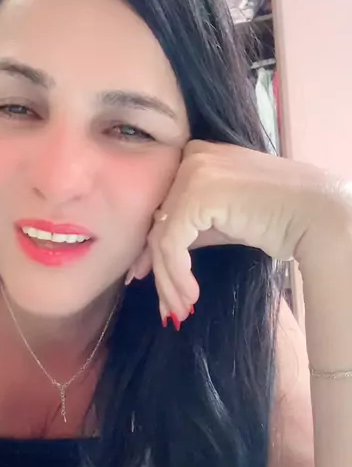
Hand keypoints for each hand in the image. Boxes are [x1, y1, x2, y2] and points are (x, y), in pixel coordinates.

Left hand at [126, 140, 350, 327]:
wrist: (315, 214)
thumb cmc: (277, 218)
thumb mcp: (222, 220)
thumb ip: (189, 228)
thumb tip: (150, 258)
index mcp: (195, 155)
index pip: (163, 208)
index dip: (153, 250)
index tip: (150, 281)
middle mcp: (190, 157)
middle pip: (159, 224)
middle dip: (159, 271)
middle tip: (168, 307)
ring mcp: (193, 172)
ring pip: (162, 238)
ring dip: (169, 281)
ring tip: (181, 310)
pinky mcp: (196, 194)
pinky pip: (172, 244)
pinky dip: (178, 274)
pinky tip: (192, 296)